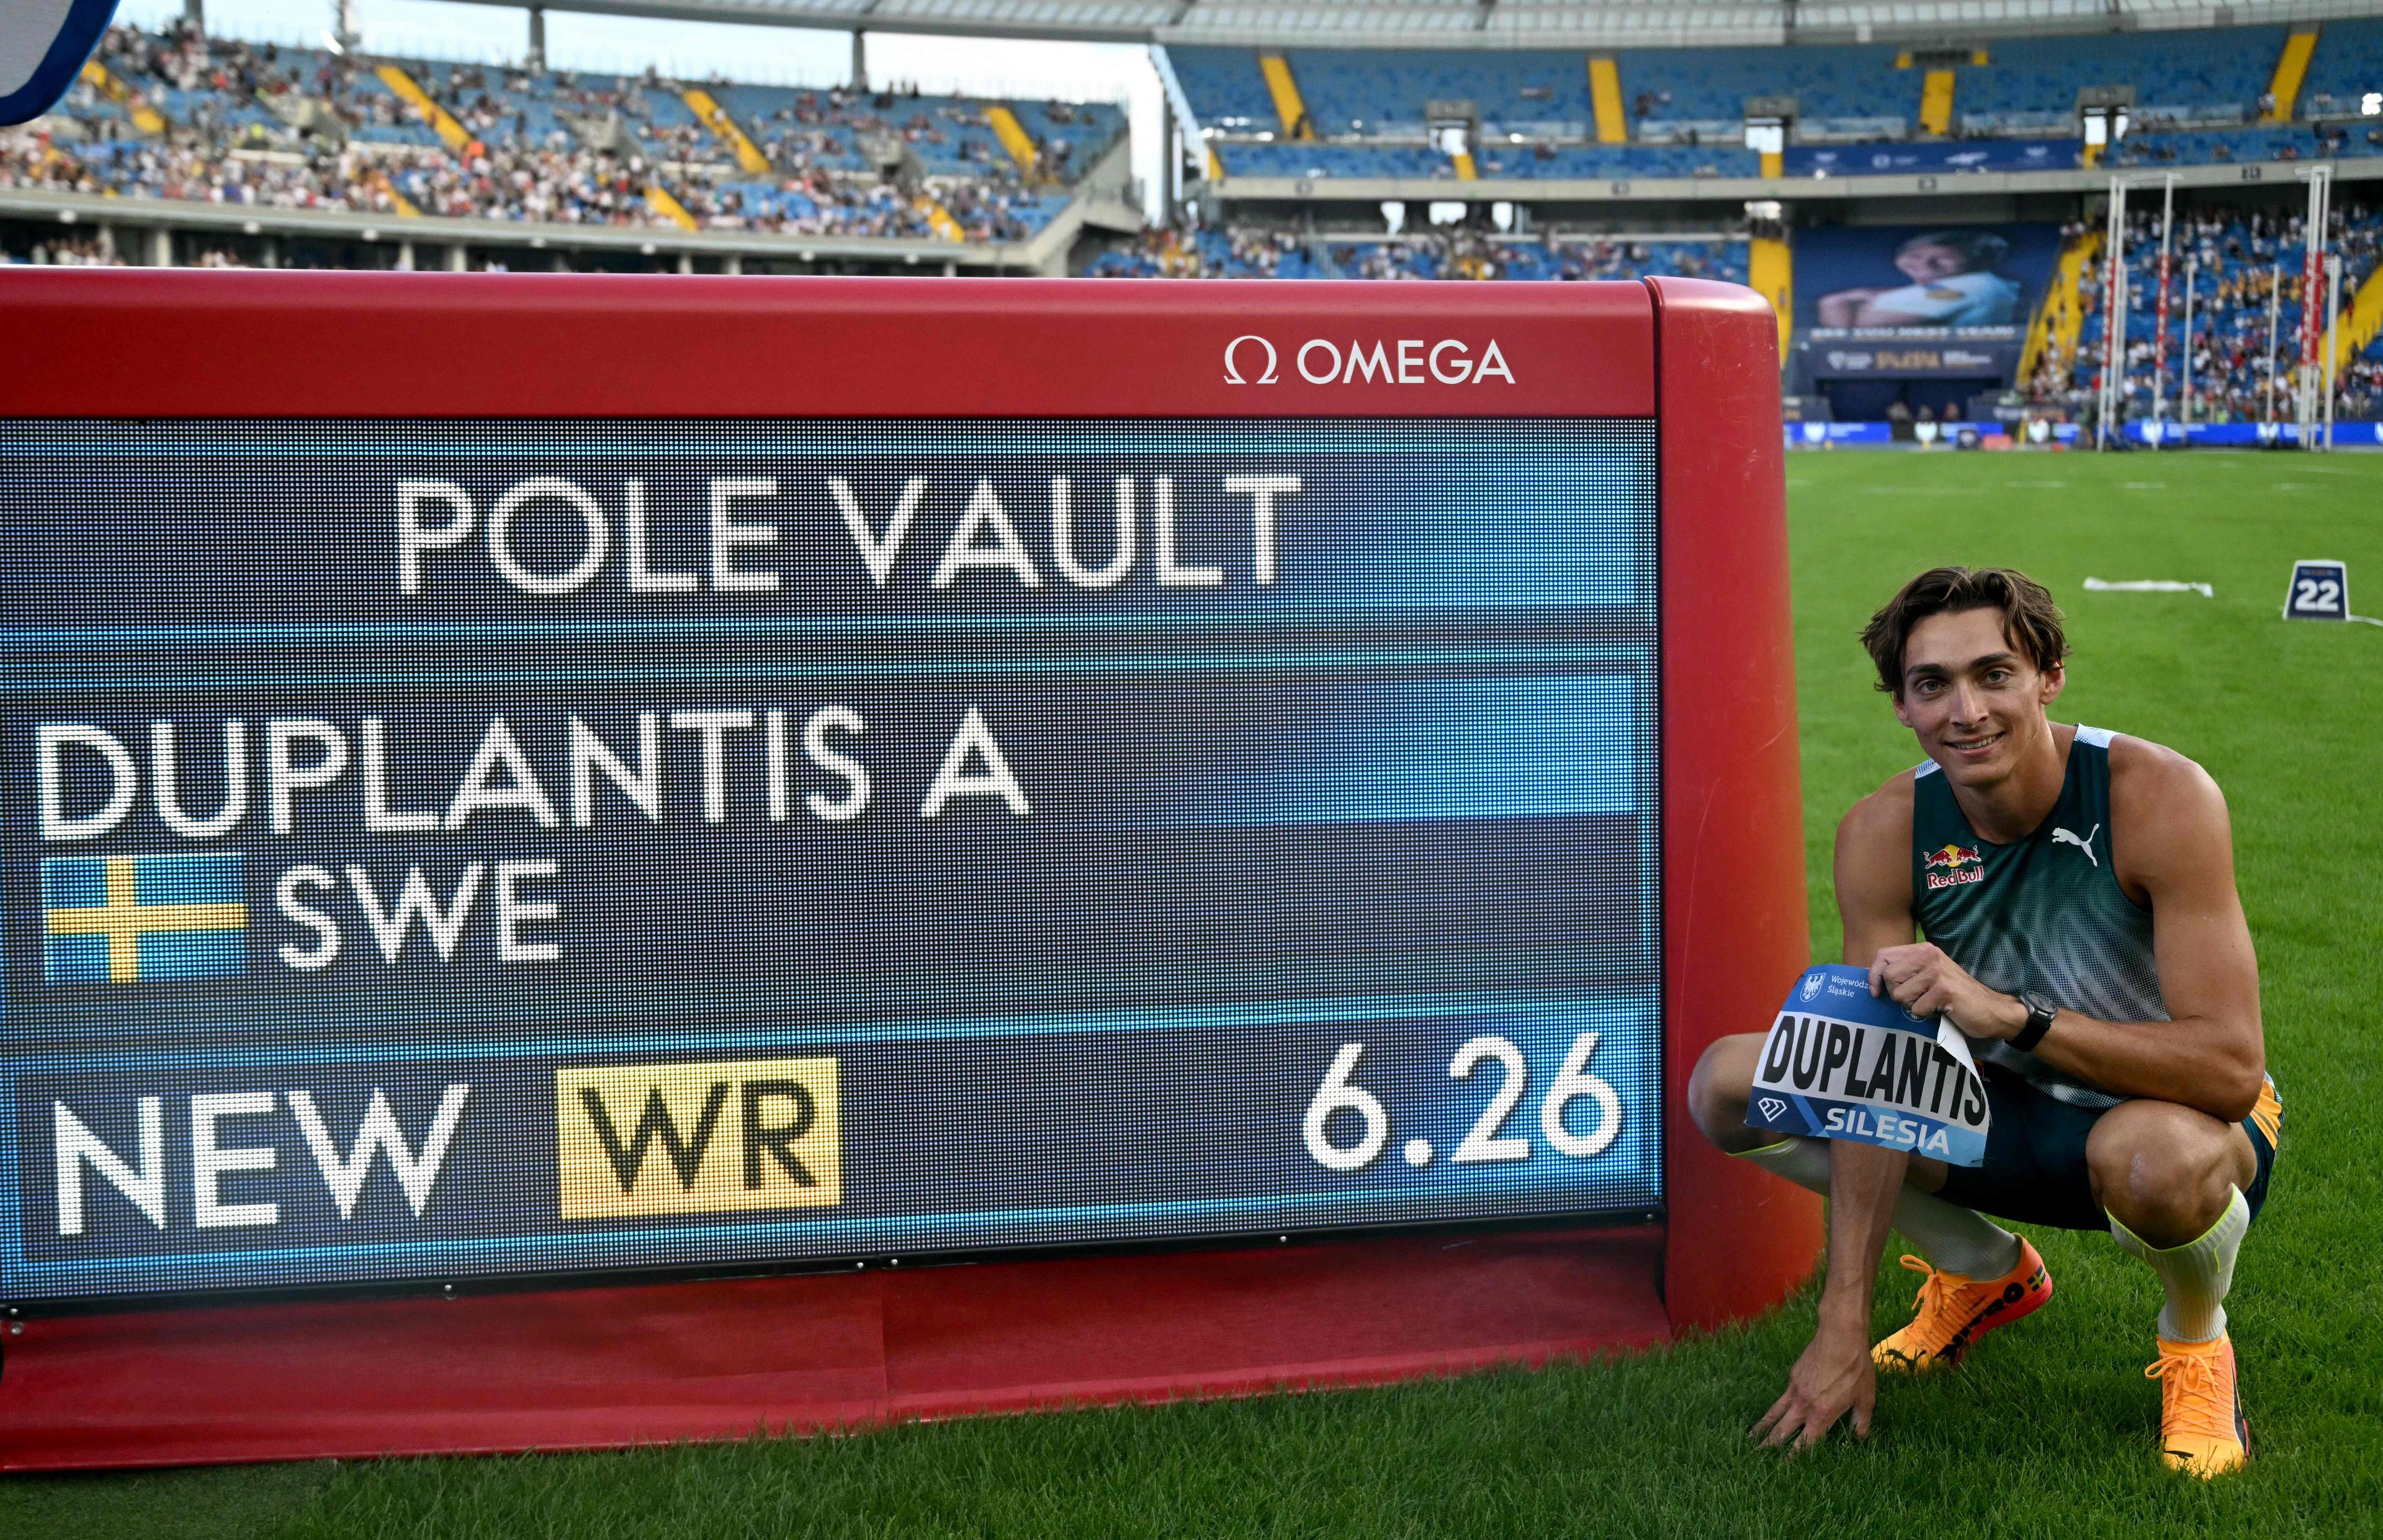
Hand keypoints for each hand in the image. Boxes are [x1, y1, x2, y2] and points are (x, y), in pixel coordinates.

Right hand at [1752, 1319, 1875, 1452]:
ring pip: (1776, 1413)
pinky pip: (1781, 1397)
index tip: (1785, 1469)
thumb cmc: (1857, 1369)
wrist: (1840, 1337)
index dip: (1796, 1457)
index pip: (1806, 1443)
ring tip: (1751, 1438)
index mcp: (1823, 1415)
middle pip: (1783, 1431)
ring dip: (1764, 1428)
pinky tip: (1773, 1411)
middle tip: (1758, 1458)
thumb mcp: (1866, 1399)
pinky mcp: (1793, 1376)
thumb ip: (1861, 1423)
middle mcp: (1805, 1405)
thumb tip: (1860, 1439)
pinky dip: (1774, 1408)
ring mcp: (1795, 1390)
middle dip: (1771, 1447)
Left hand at [1868, 943, 2027, 1038]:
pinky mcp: (1944, 990)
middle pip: (1889, 976)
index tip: (1876, 991)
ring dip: (1912, 1006)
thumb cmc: (1955, 996)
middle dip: (1897, 994)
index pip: (1884, 955)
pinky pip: (1916, 1009)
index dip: (1874, 975)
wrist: (1991, 1010)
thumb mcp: (1930, 975)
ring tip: (1931, 1003)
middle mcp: (1930, 955)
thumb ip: (1907, 971)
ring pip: (1900, 994)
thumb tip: (1873, 979)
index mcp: (1925, 950)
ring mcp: (1937, 972)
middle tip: (1917, 999)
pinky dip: (1925, 1015)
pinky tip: (1941, 1010)